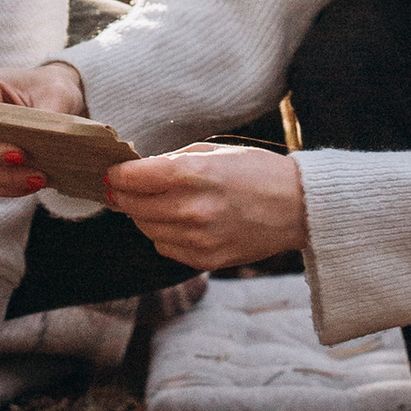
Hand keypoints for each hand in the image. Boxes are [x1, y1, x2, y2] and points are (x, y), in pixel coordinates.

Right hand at [0, 59, 87, 197]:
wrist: (58, 99)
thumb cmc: (52, 87)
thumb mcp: (57, 94)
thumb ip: (50, 115)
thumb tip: (52, 141)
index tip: (15, 146)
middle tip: (25, 160)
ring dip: (7, 178)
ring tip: (39, 179)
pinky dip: (9, 188)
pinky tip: (33, 185)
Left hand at [104, 143, 304, 271]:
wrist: (298, 207)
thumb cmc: (256, 171)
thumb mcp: (214, 150)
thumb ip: (172, 161)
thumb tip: (137, 170)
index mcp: (192, 174)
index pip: (131, 178)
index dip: (116, 174)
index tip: (111, 171)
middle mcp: (191, 209)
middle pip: (132, 206)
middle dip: (123, 194)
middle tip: (122, 187)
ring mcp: (198, 239)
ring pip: (145, 229)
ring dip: (142, 215)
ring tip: (155, 203)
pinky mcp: (205, 260)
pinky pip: (165, 247)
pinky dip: (163, 234)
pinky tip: (178, 221)